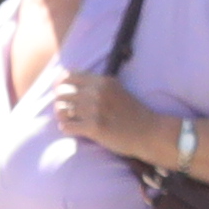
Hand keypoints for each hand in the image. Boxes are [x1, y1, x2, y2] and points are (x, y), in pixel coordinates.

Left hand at [51, 69, 173, 166]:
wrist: (149, 132)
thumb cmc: (132, 112)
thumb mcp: (116, 89)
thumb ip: (97, 84)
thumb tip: (70, 78)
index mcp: (102, 81)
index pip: (69, 77)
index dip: (60, 84)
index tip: (61, 92)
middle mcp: (97, 93)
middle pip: (62, 93)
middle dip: (60, 101)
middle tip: (64, 109)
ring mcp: (95, 110)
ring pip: (61, 109)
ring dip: (61, 115)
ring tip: (67, 119)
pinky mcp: (94, 128)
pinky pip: (67, 126)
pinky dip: (66, 128)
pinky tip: (71, 129)